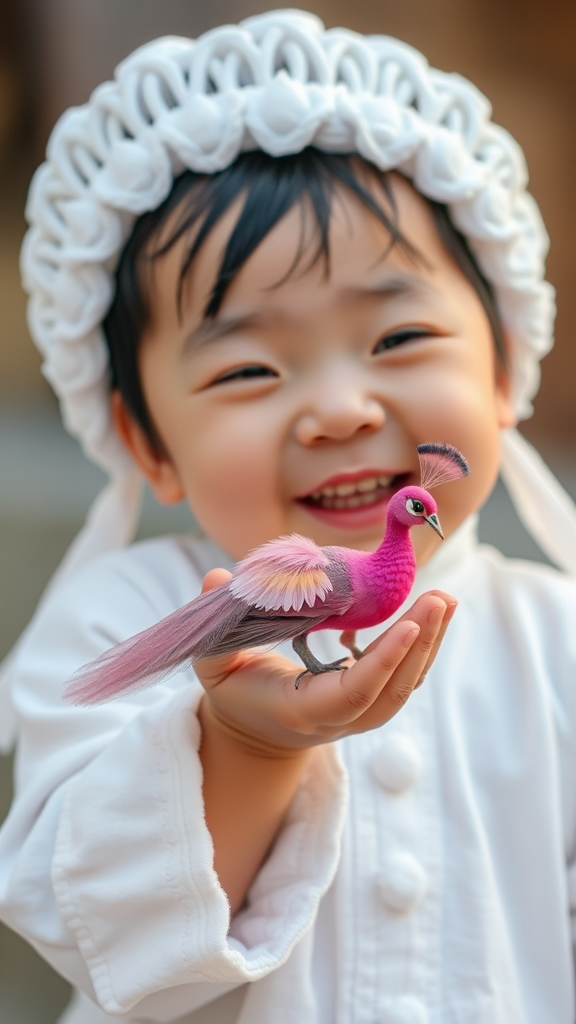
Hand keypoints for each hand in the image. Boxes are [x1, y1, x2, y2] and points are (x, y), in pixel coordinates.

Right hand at [196, 568, 455, 753]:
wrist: (255, 732)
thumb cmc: (234, 693)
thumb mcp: (214, 665)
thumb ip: (215, 628)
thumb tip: (218, 577)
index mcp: (302, 711)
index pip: (352, 693)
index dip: (382, 662)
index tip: (408, 624)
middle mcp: (339, 719)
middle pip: (392, 691)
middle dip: (420, 645)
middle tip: (439, 597)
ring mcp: (359, 714)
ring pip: (405, 686)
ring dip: (430, 643)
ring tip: (446, 600)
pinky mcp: (370, 701)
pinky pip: (403, 676)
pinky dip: (421, 645)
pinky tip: (429, 611)